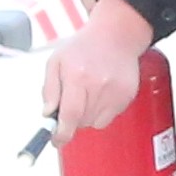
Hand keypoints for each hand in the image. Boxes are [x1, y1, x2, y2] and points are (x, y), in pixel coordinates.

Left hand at [41, 0, 157, 137]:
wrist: (115, 35)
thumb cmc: (83, 47)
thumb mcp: (56, 61)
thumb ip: (49, 89)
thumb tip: (48, 114)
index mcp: (77, 75)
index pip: (70, 114)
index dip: (62, 133)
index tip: (56, 140)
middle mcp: (98, 85)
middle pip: (82, 122)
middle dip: (72, 119)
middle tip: (72, 101)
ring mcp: (116, 92)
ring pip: (96, 123)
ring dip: (87, 116)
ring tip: (88, 93)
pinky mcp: (127, 96)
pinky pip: (109, 117)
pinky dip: (102, 111)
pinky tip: (101, 92)